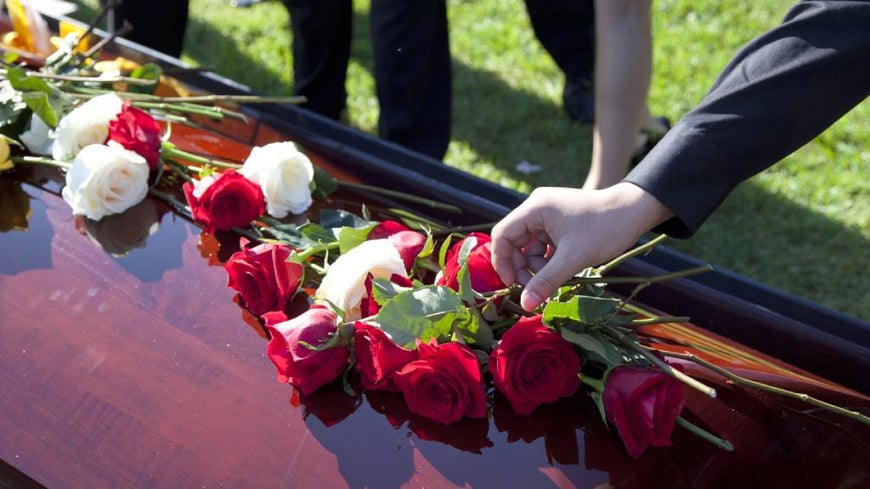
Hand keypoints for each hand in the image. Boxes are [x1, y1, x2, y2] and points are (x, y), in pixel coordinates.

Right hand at [490, 182, 672, 310]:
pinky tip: (562, 270)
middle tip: (534, 289)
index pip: (502, 235)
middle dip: (522, 267)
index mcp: (535, 208)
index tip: (513, 284)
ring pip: (529, 246)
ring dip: (537, 266)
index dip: (502, 262)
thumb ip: (547, 281)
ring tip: (555, 280)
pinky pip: (543, 244)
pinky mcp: (559, 222)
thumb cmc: (605, 228)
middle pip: (514, 242)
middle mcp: (537, 207)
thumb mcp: (574, 258)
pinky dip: (549, 260)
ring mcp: (548, 214)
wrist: (635, 210)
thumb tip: (525, 305)